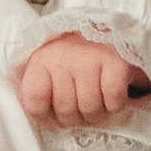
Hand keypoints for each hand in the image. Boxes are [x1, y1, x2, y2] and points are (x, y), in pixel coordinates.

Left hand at [18, 31, 148, 127]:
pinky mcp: (115, 61)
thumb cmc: (72, 56)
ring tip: (97, 106)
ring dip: (96, 115)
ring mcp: (89, 58)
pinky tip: (111, 97)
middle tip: (81, 112)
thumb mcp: (47, 68)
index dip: (45, 117)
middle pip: (65, 109)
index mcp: (41, 60)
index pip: (35, 100)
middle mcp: (63, 56)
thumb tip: (43, 121)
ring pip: (90, 107)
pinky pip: (113, 99)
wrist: (105, 30)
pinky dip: (115, 105)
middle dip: (75, 119)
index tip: (54, 116)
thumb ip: (40, 92)